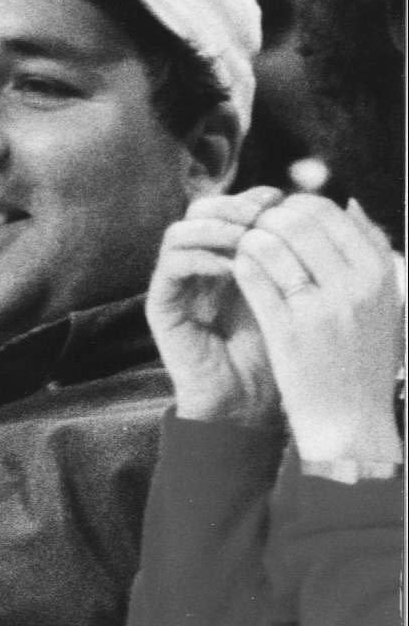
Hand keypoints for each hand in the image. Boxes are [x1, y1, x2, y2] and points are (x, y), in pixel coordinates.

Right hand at [147, 187, 283, 423]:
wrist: (247, 400)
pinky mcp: (161, 304)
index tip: (279, 199)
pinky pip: (171, 265)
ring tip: (247, 239)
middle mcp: (196, 263)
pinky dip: (200, 257)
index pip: (227, 206)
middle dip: (231, 207)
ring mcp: (176, 283)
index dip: (249, 197)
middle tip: (261, 215)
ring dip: (215, 229)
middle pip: (199, 210)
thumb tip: (304, 202)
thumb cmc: (273, 348)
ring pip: (179, 231)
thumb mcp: (286, 290)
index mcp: (224, 255)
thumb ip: (286, 249)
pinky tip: (230, 267)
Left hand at [235, 195, 402, 464]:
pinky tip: (240, 270)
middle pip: (298, 221)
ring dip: (252, 239)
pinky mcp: (287, 332)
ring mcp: (319, 309)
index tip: (283, 216)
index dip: (297, 205)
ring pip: (271, 244)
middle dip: (269, 218)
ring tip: (246, 248)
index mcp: (378, 274)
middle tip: (256, 228)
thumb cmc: (364, 360)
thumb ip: (374, 250)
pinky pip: (254, 277)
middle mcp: (353, 287)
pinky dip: (242, 265)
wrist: (351, 423)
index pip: (329, 211)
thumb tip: (351, 202)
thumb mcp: (385, 302)